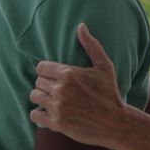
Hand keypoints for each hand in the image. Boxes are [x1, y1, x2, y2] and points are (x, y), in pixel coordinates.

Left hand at [30, 24, 130, 148]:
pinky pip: (35, 115)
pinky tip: (48, 113)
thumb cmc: (110, 93)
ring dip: (41, 98)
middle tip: (55, 89)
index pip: (41, 67)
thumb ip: (91, 45)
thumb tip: (81, 26)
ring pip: (34, 96)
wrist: (115, 122)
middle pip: (38, 82)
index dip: (46, 71)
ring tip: (51, 100)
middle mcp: (61, 89)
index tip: (53, 76)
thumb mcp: (104, 66)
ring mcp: (58, 107)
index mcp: (69, 73)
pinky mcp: (56, 123)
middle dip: (45, 85)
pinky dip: (38, 114)